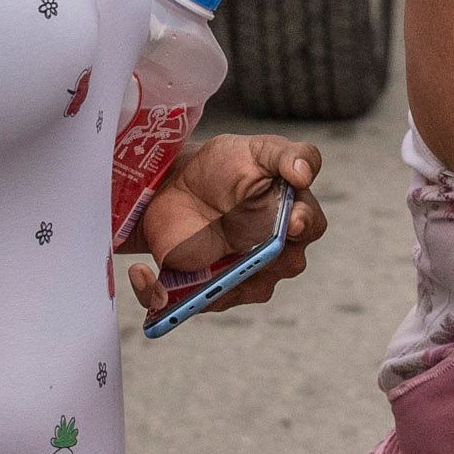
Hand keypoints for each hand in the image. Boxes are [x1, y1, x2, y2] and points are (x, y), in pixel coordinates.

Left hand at [127, 132, 324, 317]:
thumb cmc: (225, 165)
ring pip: (236, 294)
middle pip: (282, 269)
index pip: (310, 226)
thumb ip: (287, 154)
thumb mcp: (256, 149)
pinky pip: (183, 303)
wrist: (177, 182)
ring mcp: (238, 273)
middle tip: (246, 259)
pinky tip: (142, 274)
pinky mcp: (201, 287)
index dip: (305, 225)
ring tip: (183, 277)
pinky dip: (158, 295)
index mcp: (291, 215)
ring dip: (213, 290)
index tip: (293, 223)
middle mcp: (272, 253)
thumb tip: (303, 173)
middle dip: (265, 266)